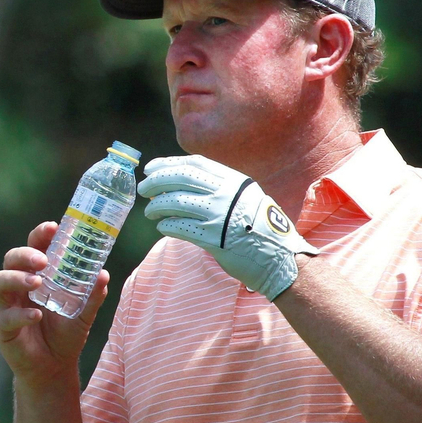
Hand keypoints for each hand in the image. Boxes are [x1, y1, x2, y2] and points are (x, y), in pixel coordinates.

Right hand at [0, 221, 110, 386]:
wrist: (54, 368)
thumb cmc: (65, 335)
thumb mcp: (84, 314)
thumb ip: (92, 296)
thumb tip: (102, 274)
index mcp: (37, 275)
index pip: (33, 247)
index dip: (40, 234)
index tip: (53, 227)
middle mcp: (18, 286)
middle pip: (11, 259)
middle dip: (25, 255)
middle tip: (43, 261)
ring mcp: (7, 305)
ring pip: (0, 282)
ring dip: (17, 279)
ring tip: (36, 283)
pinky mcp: (2, 327)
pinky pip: (5, 316)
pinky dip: (20, 314)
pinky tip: (35, 316)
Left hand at [139, 155, 317, 298]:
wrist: (278, 258)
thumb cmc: (257, 228)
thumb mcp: (245, 197)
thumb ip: (219, 187)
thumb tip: (180, 180)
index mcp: (234, 181)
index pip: (194, 164)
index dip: (168, 163)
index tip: (150, 168)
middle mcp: (226, 194)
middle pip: (180, 179)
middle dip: (156, 182)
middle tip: (143, 189)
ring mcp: (219, 216)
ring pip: (175, 202)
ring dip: (157, 206)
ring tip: (150, 212)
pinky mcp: (212, 239)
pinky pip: (179, 227)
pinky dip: (166, 225)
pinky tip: (162, 226)